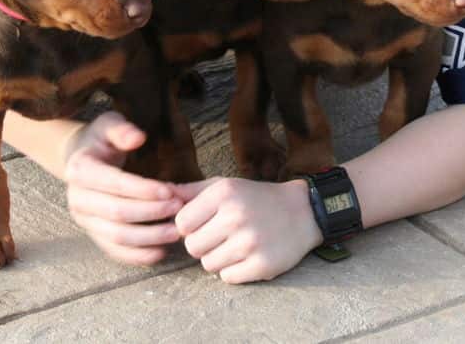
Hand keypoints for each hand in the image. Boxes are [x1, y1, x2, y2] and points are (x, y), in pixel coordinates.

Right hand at [64, 112, 183, 264]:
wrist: (81, 158)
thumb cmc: (101, 140)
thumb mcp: (109, 124)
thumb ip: (122, 129)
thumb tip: (138, 137)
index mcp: (80, 169)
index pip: (114, 183)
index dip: (143, 190)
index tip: (170, 191)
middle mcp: (77, 198)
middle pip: (116, 213)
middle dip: (150, 213)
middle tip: (178, 209)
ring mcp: (84, 219)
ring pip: (116, 236)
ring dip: (148, 237)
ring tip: (175, 232)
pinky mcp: (93, 234)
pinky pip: (114, 251)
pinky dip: (137, 256)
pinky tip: (160, 251)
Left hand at [172, 177, 321, 283]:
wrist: (302, 212)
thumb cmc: (255, 198)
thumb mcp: (225, 185)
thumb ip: (191, 191)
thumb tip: (162, 195)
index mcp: (223, 192)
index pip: (181, 223)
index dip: (189, 227)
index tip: (203, 224)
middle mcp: (235, 215)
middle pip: (192, 247)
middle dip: (202, 245)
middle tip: (219, 236)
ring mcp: (250, 241)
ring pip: (208, 265)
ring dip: (217, 258)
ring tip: (234, 245)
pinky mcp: (262, 264)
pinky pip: (227, 278)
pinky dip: (233, 271)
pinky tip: (246, 256)